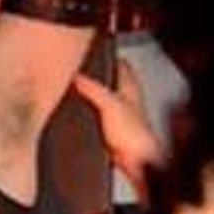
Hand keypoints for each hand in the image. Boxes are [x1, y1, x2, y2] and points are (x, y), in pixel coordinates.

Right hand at [72, 58, 161, 192]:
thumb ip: (93, 88)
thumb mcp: (110, 104)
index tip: (95, 52)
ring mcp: (120, 115)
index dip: (109, 57)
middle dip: (97, 76)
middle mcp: (127, 99)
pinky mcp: (112, 130)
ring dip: (92, 97)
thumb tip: (77, 77)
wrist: (136, 162)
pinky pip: (98, 116)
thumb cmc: (134, 135)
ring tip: (77, 92)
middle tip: (81, 70)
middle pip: (111, 81)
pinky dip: (90, 115)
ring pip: (104, 99)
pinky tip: (81, 117)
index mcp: (130, 87)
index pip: (121, 64)